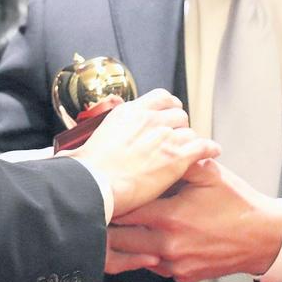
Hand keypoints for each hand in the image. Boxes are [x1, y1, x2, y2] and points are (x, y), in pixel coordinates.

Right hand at [65, 89, 218, 218]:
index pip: (160, 97)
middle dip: (180, 126)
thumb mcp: (86, 142)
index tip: (169, 115)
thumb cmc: (86, 171)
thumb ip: (92, 139)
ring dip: (190, 141)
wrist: (94, 184)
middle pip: (178, 114)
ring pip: (190, 131)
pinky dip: (209, 149)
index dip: (169, 106)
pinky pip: (203, 146)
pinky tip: (213, 152)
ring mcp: (165, 136)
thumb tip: (68, 151)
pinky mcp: (177, 156)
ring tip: (192, 151)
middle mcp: (150, 119)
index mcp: (129, 113)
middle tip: (178, 139)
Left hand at [105, 159, 281, 280]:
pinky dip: (148, 254)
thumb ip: (179, 160)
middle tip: (106, 211)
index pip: (125, 211)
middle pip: (121, 239)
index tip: (107, 193)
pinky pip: (154, 266)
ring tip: (122, 226)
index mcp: (170, 216)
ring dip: (128, 242)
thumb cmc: (237, 203)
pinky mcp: (182, 276)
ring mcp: (175, 264)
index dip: (114, 201)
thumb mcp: (210, 174)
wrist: (262, 237)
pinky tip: (150, 238)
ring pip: (135, 256)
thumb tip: (156, 146)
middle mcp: (168, 245)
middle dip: (112, 225)